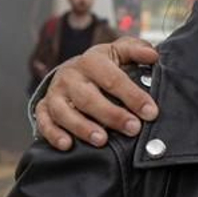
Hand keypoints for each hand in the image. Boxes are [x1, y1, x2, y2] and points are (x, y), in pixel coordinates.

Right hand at [34, 37, 160, 149]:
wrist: (73, 71)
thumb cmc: (103, 66)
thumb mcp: (119, 52)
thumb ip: (137, 50)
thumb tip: (153, 54)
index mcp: (91, 61)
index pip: (113, 79)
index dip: (133, 96)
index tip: (151, 112)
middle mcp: (70, 76)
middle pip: (88, 98)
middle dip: (111, 115)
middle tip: (132, 128)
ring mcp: (55, 93)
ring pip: (64, 112)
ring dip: (82, 127)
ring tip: (102, 140)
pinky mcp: (44, 108)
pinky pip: (44, 122)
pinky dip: (53, 134)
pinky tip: (67, 145)